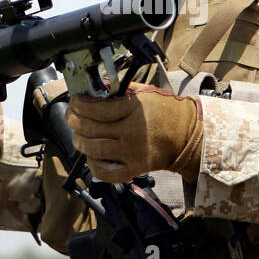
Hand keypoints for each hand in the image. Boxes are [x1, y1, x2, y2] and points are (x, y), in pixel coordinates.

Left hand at [65, 83, 202, 182]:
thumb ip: (120, 90)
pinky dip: (93, 165)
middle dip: (74, 121)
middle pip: (91, 129)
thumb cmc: (166, 112)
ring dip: (79, 141)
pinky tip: (91, 155)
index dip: (79, 105)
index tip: (75, 101)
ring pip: (94, 149)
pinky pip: (106, 172)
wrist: (187, 135)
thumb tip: (97, 86)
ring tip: (78, 135)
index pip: (97, 109)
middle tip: (72, 116)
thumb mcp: (145, 93)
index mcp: (134, 110)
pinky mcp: (135, 169)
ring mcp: (132, 153)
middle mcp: (132, 132)